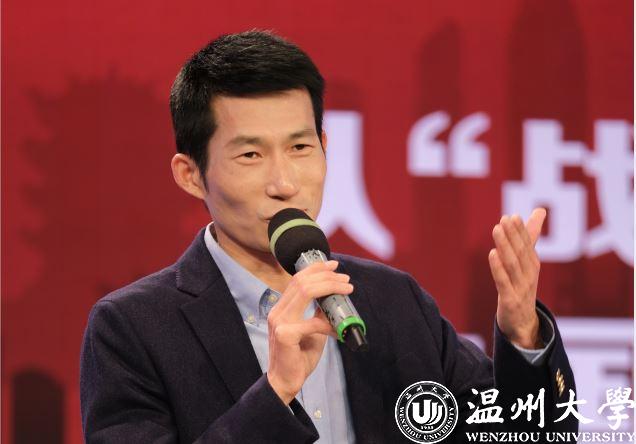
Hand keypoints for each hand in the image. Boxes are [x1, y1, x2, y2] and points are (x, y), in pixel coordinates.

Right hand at [266, 260, 352, 403]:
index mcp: (282, 308)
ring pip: (305, 292)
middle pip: (302, 281)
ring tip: (347, 288)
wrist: (286, 382)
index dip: (316, 268)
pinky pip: (312, 322)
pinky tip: (337, 329)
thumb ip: (317, 314)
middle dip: (327, 275)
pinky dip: (328, 323)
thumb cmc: (298, 356)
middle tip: (345, 278)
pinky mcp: (285, 335)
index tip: (333, 265)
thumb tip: (332, 300)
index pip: (297, 279)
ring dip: (330, 287)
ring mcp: (279, 322)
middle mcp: (278, 311)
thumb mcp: (311, 330)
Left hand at [488, 208, 545, 348]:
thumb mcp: (527, 262)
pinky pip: (503, 282)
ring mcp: (520, 289)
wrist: (522, 323)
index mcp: (533, 265)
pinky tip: (492, 254)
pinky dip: (498, 268)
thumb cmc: (522, 286)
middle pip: (521, 253)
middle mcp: (529, 276)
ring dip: (505, 246)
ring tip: (497, 230)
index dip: (520, 231)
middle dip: (513, 235)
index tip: (512, 216)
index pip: (528, 245)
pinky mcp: (510, 301)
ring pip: (513, 265)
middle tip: (505, 219)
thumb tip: (539, 210)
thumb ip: (531, 236)